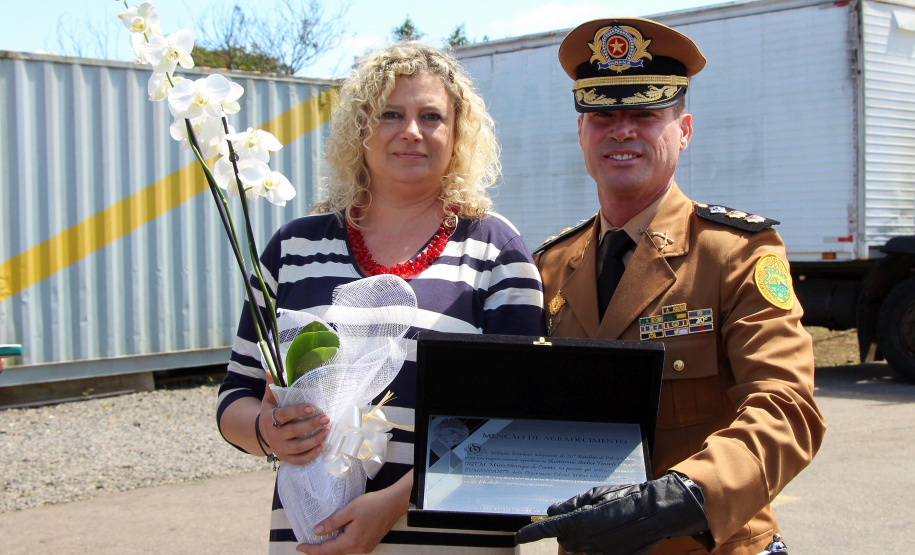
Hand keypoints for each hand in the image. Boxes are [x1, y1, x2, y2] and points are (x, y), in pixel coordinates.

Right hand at [259, 380, 329, 465]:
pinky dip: (310, 456)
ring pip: (298, 447)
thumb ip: (272, 386)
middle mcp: (273, 435)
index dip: (298, 411)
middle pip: (294, 431)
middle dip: (311, 425)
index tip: (312, 407)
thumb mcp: (269, 400)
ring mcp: (279, 448)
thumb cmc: (271, 413)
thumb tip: (271, 370)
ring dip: (314, 440)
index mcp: (270, 418)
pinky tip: (321, 447)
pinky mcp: (285, 458)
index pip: (284, 415)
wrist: (262, 433)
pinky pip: (298, 460)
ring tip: (327, 431)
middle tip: (326, 418)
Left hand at [296, 474, 410, 554]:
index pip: (327, 550)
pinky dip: (340, 544)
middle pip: (334, 552)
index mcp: (352, 542)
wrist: (394, 504)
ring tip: (318, 541)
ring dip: (330, 547)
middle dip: (320, 549)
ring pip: (342, 550)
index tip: (299, 547)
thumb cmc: (373, 504)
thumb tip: (316, 531)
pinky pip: (350, 547)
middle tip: (306, 544)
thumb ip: (332, 522)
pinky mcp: (369, 544)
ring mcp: (365, 548)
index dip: (312, 549)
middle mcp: (359, 549)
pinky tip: (336, 537)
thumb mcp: (349, 510)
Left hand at [516, 473, 708, 554]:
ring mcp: (600, 552)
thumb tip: (552, 511)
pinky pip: (595, 552)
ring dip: (584, 537)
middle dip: (569, 530)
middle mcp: (588, 539)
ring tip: (605, 523)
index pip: (551, 528)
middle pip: (565, 540)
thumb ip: (572, 504)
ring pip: (580, 547)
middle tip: (586, 516)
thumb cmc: (627, 498)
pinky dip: (598, 544)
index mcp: (583, 520)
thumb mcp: (596, 495)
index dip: (533, 532)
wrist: (657, 513)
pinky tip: (613, 533)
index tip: (519, 536)